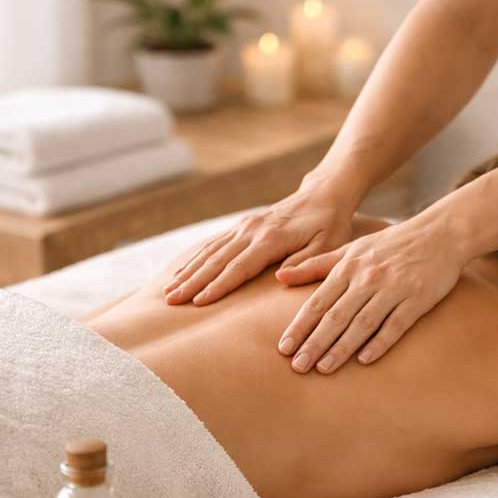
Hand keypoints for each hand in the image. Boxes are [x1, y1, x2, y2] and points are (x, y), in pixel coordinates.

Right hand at [164, 180, 355, 305]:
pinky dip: (194, 259)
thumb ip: (306, 262)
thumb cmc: (329, 226)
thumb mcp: (328, 245)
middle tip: (171, 301)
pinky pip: (213, 244)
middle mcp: (252, 230)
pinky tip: (180, 273)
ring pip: (210, 252)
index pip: (239, 267)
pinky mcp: (242, 226)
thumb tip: (279, 277)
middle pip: (216, 260)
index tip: (199, 302)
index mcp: (272, 238)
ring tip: (168, 292)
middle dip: (192, 282)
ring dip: (188, 272)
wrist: (323, 195)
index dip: (218, 286)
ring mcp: (244, 227)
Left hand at [275, 213, 463, 372]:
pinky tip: (364, 360)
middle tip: (298, 366)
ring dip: (341, 347)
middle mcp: (367, 278)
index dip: (300, 326)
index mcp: (348, 267)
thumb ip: (315, 265)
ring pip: (362, 323)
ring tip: (324, 368)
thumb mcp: (350, 249)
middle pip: (336, 316)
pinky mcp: (417, 298)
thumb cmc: (390, 245)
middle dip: (315, 342)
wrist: (439, 233)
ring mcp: (393, 288)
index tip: (284, 348)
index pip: (318, 302)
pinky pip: (395, 324)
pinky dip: (380, 342)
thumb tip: (279, 276)